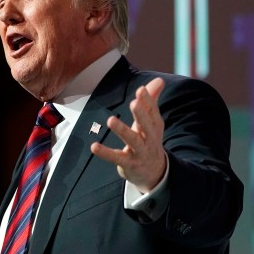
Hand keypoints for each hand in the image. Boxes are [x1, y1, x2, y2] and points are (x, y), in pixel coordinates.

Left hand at [90, 77, 166, 192]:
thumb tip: (159, 80)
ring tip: (110, 120)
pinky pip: (116, 158)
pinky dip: (105, 153)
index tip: (141, 90)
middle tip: (133, 102)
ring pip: (132, 140)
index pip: (153, 112)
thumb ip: (152, 101)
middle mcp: (149, 139)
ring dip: (122, 130)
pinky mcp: (128, 164)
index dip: (148, 101)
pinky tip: (94, 146)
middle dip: (140, 114)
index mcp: (155, 127)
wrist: (155, 173)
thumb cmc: (149, 141)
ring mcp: (139, 152)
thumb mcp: (152, 123)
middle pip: (146, 126)